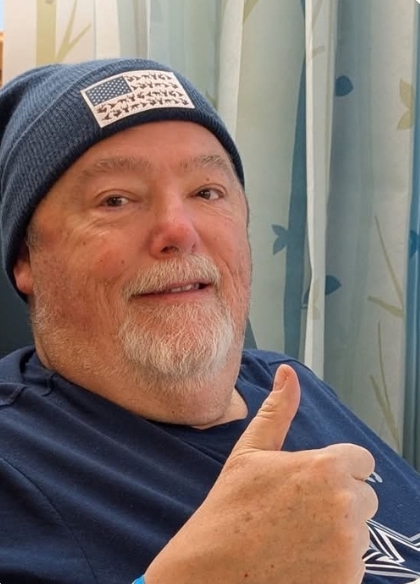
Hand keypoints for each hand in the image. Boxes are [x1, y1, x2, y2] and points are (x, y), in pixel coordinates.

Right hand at [145, 365, 377, 583]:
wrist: (213, 570)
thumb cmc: (230, 508)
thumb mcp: (251, 451)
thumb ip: (278, 410)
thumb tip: (288, 373)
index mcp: (325, 466)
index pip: (360, 461)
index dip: (337, 470)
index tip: (310, 483)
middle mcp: (345, 504)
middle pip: (364, 497)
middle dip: (339, 502)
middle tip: (298, 513)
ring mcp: (349, 546)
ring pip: (360, 532)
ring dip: (338, 534)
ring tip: (296, 538)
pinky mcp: (347, 579)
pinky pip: (355, 564)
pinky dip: (335, 565)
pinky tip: (302, 561)